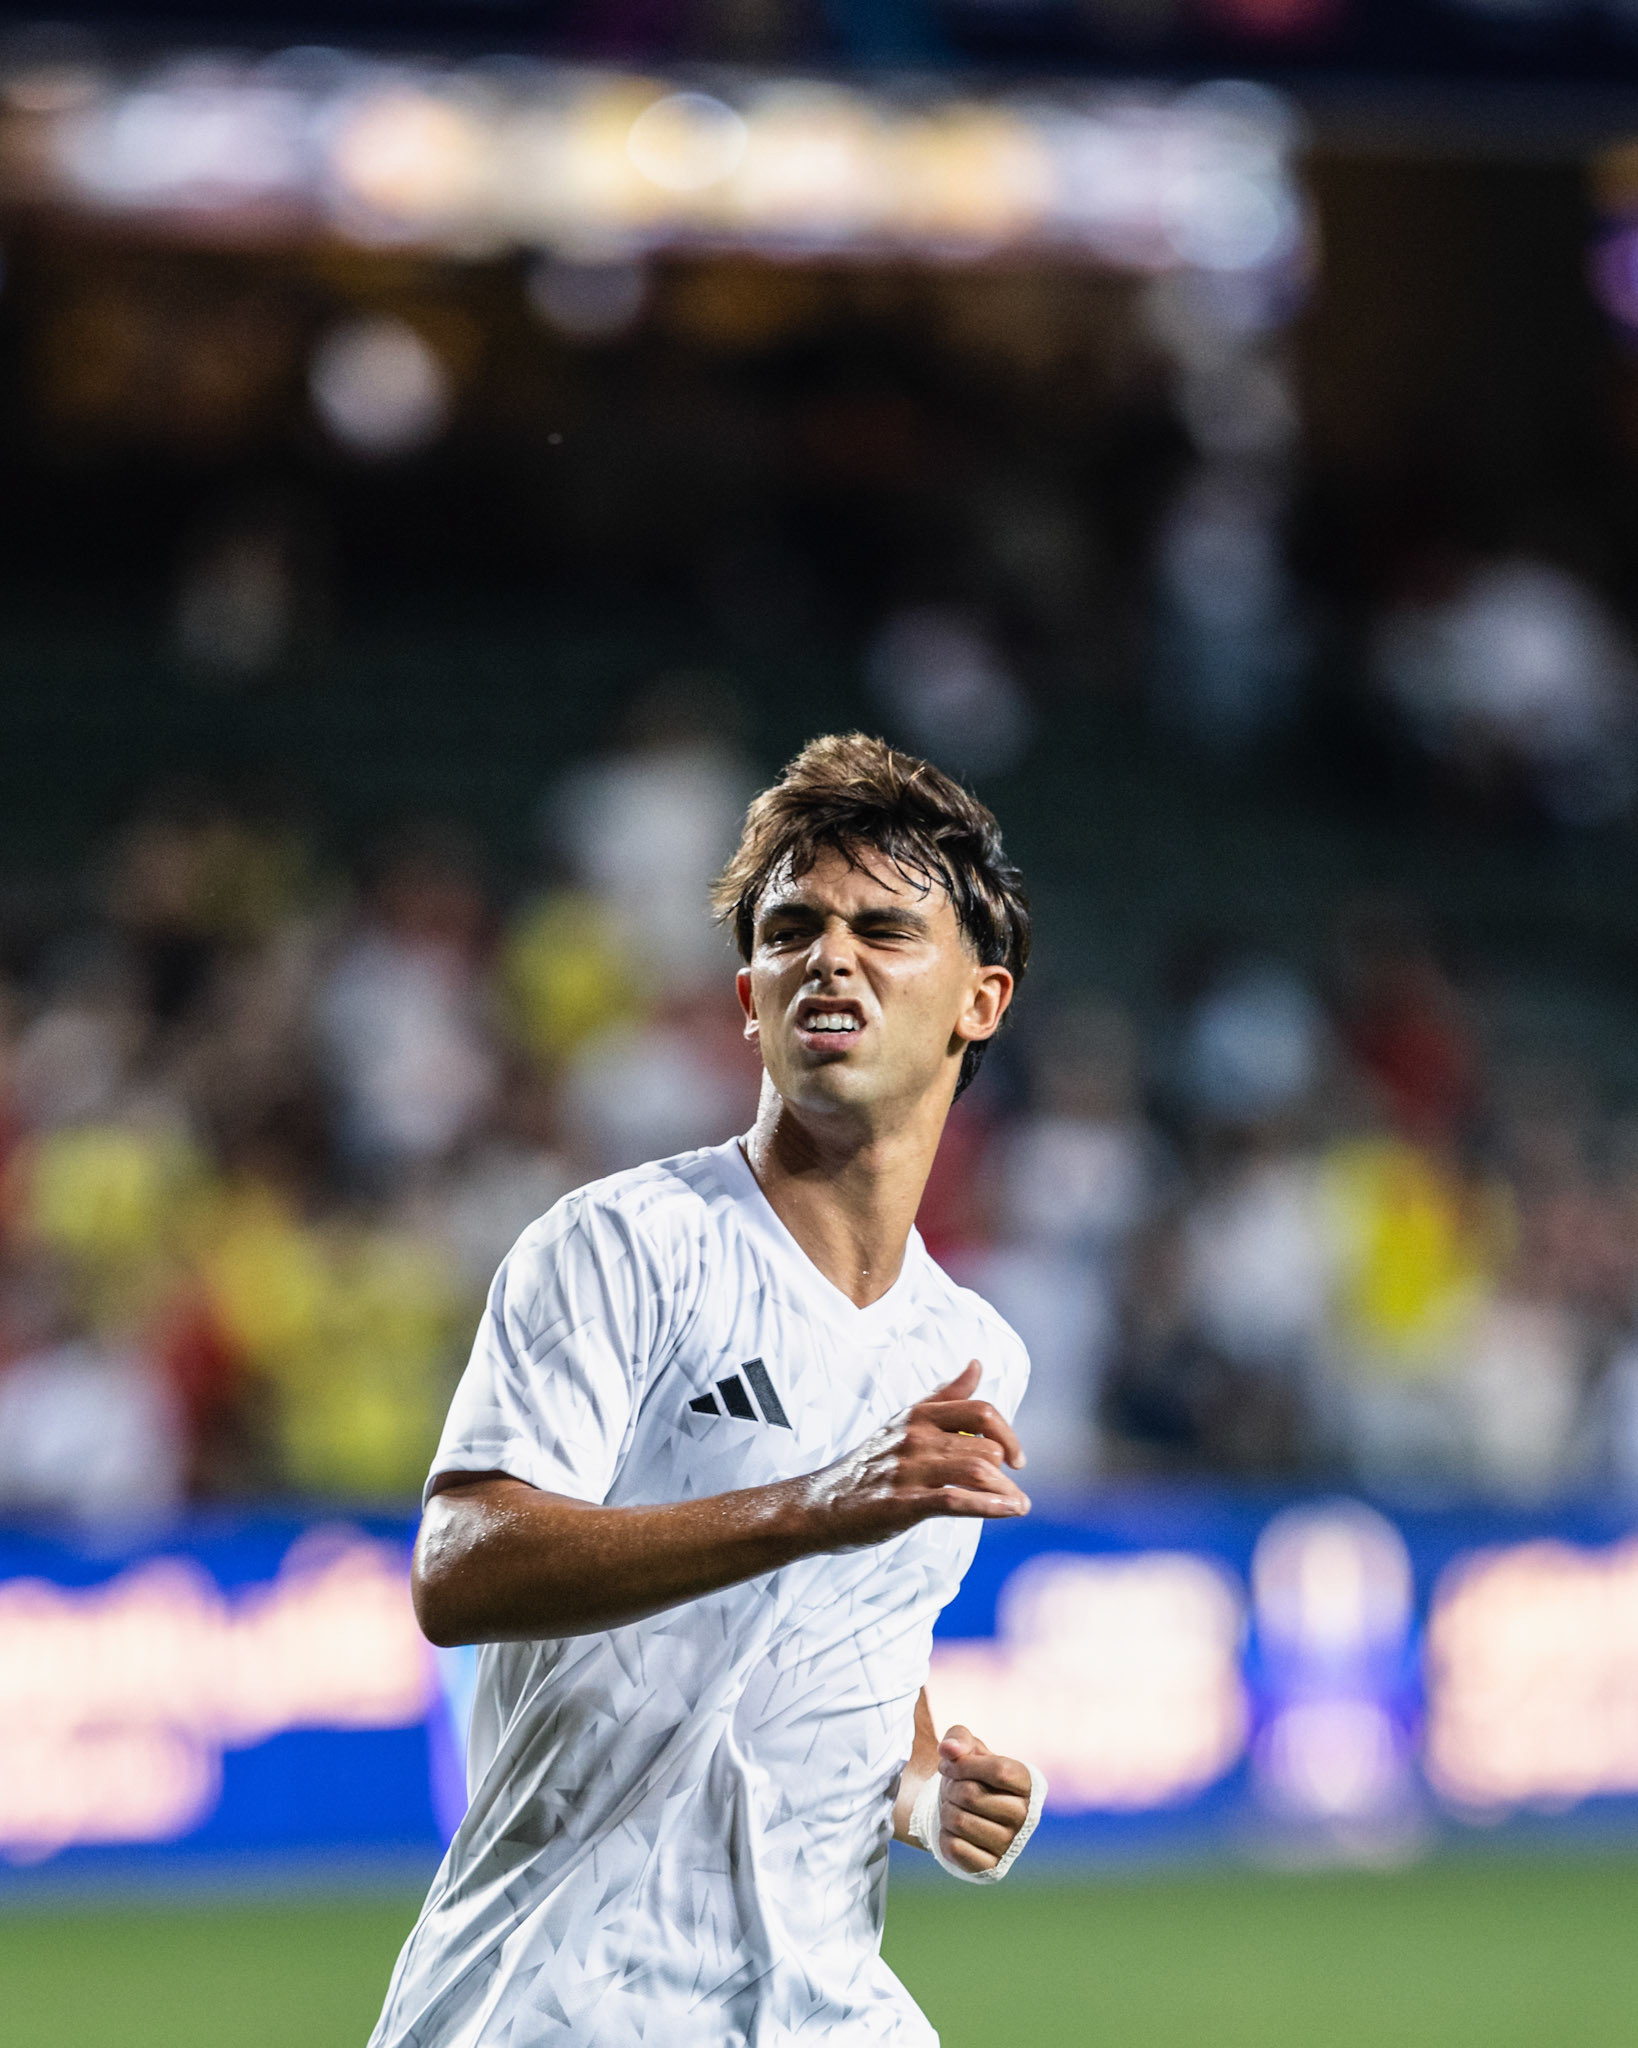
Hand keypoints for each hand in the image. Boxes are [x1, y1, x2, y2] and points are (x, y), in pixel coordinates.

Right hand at [799, 1361, 1028, 1551]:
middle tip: (1009, 1492)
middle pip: (985, 1447)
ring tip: (1017, 1506)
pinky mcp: (900, 1504)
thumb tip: (977, 1364)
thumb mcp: (904, 1422)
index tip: (1017, 1460)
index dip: (1008, 1434)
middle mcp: (915, 1437)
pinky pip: (955, 1501)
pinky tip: (1009, 1512)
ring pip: (976, 1471)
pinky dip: (989, 1507)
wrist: (819, 1504)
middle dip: (1006, 1474)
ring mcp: (907, 1470)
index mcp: (918, 1415)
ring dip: (1005, 1493)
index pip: (981, 1411)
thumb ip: (945, 1396)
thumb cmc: (868, 1465)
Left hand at [934, 1725, 1033, 1876]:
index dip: (964, 1764)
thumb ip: (957, 1738)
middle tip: (951, 1788)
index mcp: (1028, 1784)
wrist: (962, 1810)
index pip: (999, 1770)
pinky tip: (952, 1830)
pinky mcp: (991, 1867)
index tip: (947, 1764)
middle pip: (972, 1795)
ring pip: (959, 1821)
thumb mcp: (966, 1747)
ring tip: (952, 1806)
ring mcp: (1010, 1844)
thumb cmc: (969, 1774)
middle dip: (950, 1787)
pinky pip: (954, 1848)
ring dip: (945, 1810)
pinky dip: (943, 1835)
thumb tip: (948, 1749)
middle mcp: (1025, 1816)